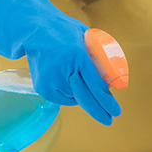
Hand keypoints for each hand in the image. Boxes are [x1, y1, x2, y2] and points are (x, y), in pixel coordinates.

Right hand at [0, 0, 120, 124]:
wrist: (36, 32)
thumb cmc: (65, 33)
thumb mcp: (87, 38)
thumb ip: (101, 57)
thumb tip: (114, 79)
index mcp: (78, 56)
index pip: (96, 84)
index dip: (107, 100)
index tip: (115, 111)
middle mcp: (64, 69)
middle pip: (86, 98)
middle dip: (99, 111)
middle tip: (109, 120)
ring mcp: (51, 80)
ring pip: (75, 99)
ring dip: (83, 96)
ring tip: (77, 78)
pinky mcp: (43, 87)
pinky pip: (63, 98)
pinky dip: (70, 95)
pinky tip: (68, 81)